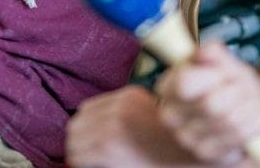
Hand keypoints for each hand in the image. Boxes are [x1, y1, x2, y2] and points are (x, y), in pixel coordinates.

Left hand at [66, 85, 200, 166]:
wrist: (185, 155)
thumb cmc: (169, 140)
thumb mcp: (148, 110)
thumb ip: (123, 108)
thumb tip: (90, 117)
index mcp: (127, 98)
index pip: (86, 109)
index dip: (86, 125)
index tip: (90, 137)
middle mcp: (117, 111)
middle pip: (77, 124)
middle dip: (79, 138)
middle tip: (85, 150)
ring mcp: (111, 131)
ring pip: (74, 142)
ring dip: (78, 152)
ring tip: (88, 160)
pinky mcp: (107, 152)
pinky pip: (79, 158)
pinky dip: (82, 164)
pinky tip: (93, 167)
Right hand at [155, 41, 259, 163]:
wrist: (247, 113)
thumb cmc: (231, 85)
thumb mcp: (225, 63)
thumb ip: (214, 53)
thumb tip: (205, 50)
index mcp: (168, 86)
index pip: (185, 83)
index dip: (213, 77)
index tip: (223, 73)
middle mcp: (170, 115)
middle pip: (212, 105)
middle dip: (236, 93)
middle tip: (239, 90)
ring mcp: (186, 137)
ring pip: (230, 121)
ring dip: (248, 109)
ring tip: (247, 105)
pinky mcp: (205, 153)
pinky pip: (239, 137)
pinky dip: (253, 125)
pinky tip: (248, 122)